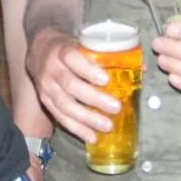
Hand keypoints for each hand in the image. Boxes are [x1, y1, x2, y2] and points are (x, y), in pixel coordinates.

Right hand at [27, 28, 120, 143]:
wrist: (38, 51)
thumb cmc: (68, 48)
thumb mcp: (82, 43)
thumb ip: (107, 55)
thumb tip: (141, 68)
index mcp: (62, 51)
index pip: (72, 59)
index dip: (88, 70)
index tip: (106, 80)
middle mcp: (51, 70)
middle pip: (71, 86)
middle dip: (94, 99)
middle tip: (116, 107)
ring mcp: (46, 88)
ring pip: (65, 105)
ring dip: (87, 118)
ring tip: (107, 126)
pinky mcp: (45, 102)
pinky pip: (60, 118)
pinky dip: (77, 129)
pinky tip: (92, 137)